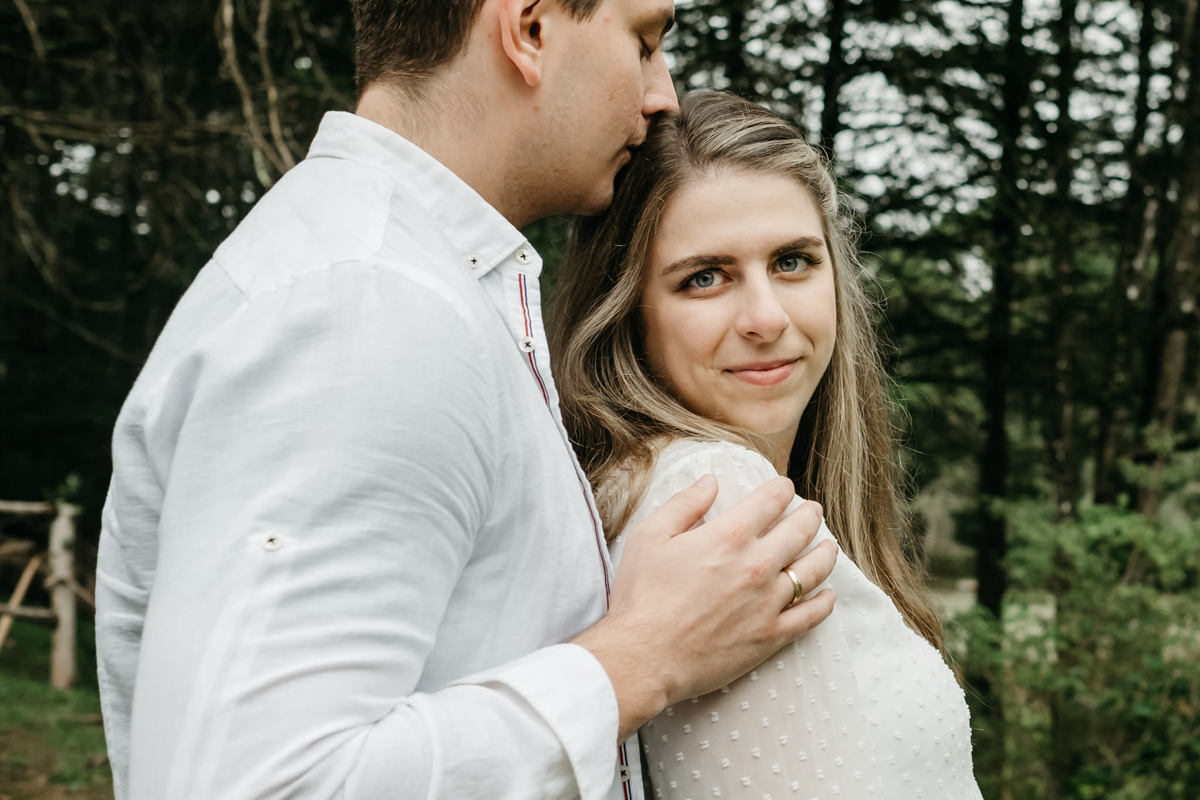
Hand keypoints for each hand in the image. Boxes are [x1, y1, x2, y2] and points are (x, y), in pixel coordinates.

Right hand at [573, 475, 837, 739]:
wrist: (645, 657)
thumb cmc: (642, 597)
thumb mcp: (650, 536)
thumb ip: (684, 504)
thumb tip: (710, 482)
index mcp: (729, 536)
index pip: (771, 500)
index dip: (781, 488)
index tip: (784, 487)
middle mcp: (757, 565)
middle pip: (800, 530)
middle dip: (809, 515)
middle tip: (812, 511)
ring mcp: (768, 602)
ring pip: (813, 571)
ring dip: (826, 553)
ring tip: (829, 546)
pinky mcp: (771, 636)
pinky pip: (810, 615)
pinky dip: (824, 602)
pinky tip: (828, 594)